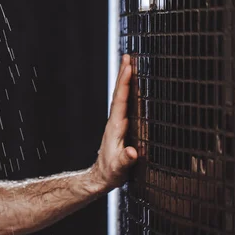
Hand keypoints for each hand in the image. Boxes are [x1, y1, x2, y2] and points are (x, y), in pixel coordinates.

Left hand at [91, 54, 138, 191]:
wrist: (100, 178)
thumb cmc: (110, 174)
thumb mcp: (119, 169)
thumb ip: (125, 160)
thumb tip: (132, 153)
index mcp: (115, 127)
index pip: (121, 100)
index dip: (125, 83)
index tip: (129, 66)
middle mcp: (115, 122)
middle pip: (120, 93)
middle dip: (124, 74)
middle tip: (128, 56)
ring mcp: (117, 124)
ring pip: (122, 97)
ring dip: (125, 80)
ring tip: (130, 64)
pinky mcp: (121, 128)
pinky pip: (125, 105)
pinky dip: (128, 92)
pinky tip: (134, 87)